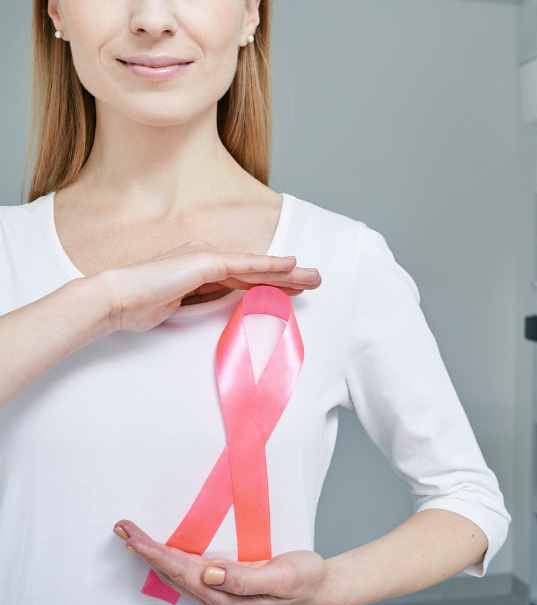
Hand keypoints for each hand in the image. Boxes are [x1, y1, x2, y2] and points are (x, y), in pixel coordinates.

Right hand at [96, 239, 321, 334]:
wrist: (116, 300)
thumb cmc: (140, 307)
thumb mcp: (179, 307)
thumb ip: (200, 303)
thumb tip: (221, 310)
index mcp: (201, 271)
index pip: (245, 279)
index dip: (271, 283)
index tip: (293, 290)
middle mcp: (207, 260)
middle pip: (256, 271)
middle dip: (287, 277)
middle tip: (314, 281)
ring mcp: (206, 258)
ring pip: (256, 267)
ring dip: (287, 272)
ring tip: (313, 277)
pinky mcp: (205, 262)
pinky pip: (244, 265)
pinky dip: (268, 265)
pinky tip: (290, 266)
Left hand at [113, 520, 329, 604]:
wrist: (319, 588)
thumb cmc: (304, 580)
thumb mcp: (283, 576)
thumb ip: (245, 578)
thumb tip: (208, 573)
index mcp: (228, 599)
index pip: (183, 572)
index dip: (156, 553)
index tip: (134, 537)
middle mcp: (218, 599)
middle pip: (173, 573)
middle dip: (145, 551)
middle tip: (122, 529)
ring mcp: (220, 594)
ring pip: (178, 573)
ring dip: (154, 554)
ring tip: (133, 537)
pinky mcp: (225, 585)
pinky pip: (189, 571)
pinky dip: (171, 558)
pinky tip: (163, 552)